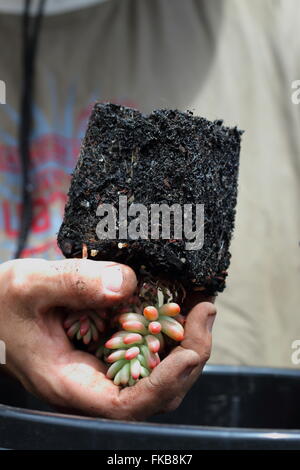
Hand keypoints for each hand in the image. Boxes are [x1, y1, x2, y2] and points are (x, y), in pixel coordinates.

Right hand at [0, 258, 215, 420]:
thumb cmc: (4, 302)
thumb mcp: (28, 285)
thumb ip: (73, 283)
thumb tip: (126, 284)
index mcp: (67, 382)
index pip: (123, 406)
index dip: (163, 386)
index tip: (191, 353)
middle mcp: (91, 383)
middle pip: (153, 392)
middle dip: (189, 356)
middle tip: (205, 312)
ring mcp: (103, 367)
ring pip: (157, 373)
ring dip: (186, 343)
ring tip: (202, 305)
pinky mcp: (111, 350)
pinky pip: (149, 351)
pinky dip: (170, 332)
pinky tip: (180, 304)